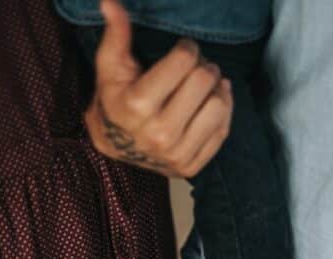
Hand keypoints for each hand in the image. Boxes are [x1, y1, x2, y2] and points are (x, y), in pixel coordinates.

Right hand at [84, 0, 232, 176]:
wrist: (115, 146)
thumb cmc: (115, 99)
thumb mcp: (110, 66)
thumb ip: (116, 34)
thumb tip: (109, 2)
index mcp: (139, 105)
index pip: (184, 60)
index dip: (188, 48)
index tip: (184, 50)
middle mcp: (159, 133)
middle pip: (204, 81)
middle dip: (204, 66)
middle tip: (196, 67)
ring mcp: (176, 154)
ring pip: (218, 106)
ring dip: (216, 89)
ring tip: (205, 85)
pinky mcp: (190, 167)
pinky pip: (222, 131)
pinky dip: (222, 111)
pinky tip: (212, 102)